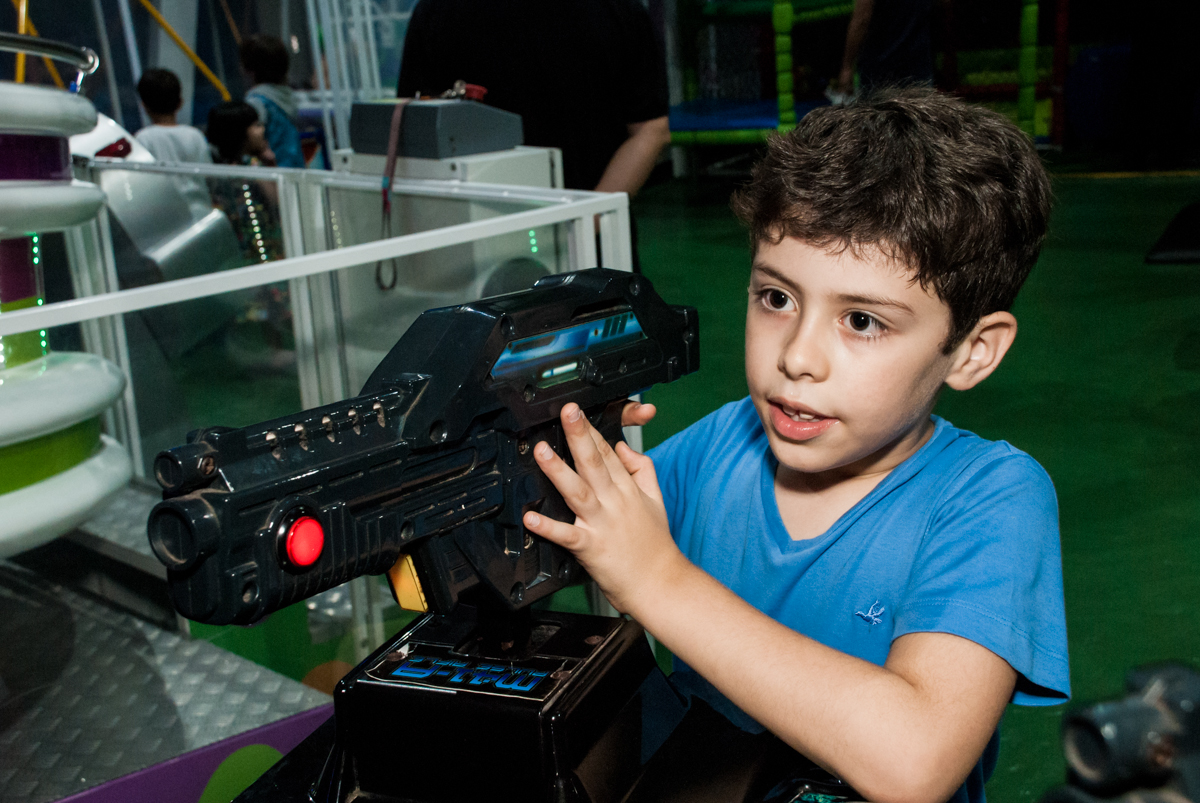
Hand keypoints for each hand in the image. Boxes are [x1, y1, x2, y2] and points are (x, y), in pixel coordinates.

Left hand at [523, 403, 681, 613]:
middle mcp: (614, 502)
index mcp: (628, 490)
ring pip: (577, 491)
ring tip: (541, 452)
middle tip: (566, 413)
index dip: (592, 430)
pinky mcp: (590, 547)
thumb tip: (624, 447)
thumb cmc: (655, 545)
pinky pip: (566, 535)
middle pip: (594, 463)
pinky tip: (530, 517)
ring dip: (558, 470)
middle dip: (579, 435)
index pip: (608, 453)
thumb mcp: (656, 499)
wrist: (660, 584)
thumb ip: (642, 469)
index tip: (578, 410)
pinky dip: (548, 526)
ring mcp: (601, 524)